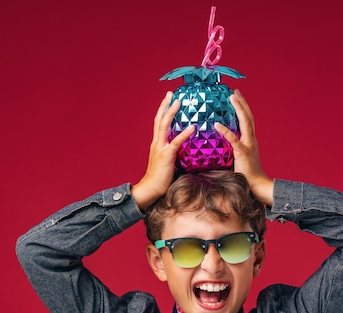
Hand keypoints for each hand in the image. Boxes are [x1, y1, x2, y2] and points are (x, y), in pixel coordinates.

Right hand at [132, 92, 194, 209]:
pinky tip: (192, 127)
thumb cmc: (160, 179)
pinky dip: (184, 133)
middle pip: (160, 119)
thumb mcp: (168, 162)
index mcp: (157, 143)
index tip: (169, 100)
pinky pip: (176, 142)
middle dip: (165, 105)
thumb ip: (174, 153)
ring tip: (178, 101)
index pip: (159, 123)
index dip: (163, 111)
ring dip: (171, 112)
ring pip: (164, 125)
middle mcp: (157, 143)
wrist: (150, 189)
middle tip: (171, 93)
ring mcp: (160, 148)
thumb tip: (185, 150)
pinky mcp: (166, 155)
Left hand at [215, 90, 272, 205]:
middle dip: (242, 102)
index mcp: (250, 140)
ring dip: (239, 108)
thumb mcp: (238, 159)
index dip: (243, 108)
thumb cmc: (246, 174)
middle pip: (248, 116)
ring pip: (245, 122)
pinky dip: (225, 131)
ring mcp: (248, 145)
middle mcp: (251, 139)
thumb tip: (217, 147)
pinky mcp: (243, 153)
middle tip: (234, 91)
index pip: (247, 120)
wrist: (257, 185)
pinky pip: (233, 140)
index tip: (236, 97)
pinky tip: (217, 125)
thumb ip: (231, 150)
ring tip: (232, 97)